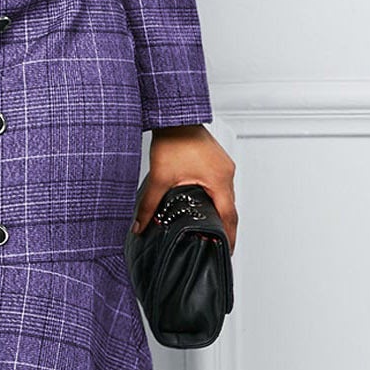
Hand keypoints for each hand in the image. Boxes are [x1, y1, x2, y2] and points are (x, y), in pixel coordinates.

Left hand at [133, 125, 237, 249]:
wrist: (175, 116)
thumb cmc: (173, 140)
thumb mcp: (159, 177)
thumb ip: (149, 205)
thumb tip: (139, 226)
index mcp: (219, 180)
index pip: (229, 217)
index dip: (228, 237)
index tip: (226, 252)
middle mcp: (226, 173)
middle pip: (230, 208)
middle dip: (225, 228)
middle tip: (217, 246)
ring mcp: (224, 165)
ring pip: (226, 196)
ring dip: (220, 212)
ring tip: (211, 230)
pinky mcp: (217, 161)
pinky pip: (221, 185)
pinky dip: (216, 198)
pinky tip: (205, 205)